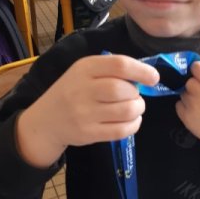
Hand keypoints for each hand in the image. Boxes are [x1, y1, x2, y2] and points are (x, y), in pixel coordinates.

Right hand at [16, 54, 159, 167]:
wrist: (46, 120)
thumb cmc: (73, 91)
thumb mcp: (85, 72)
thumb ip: (111, 70)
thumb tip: (145, 76)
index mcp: (85, 68)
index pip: (119, 65)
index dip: (142, 71)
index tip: (153, 78)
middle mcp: (83, 89)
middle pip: (122, 90)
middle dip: (136, 94)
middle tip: (135, 96)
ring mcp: (84, 113)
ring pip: (125, 111)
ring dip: (138, 110)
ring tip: (134, 108)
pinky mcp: (88, 133)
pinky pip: (120, 130)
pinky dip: (133, 125)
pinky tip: (131, 121)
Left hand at [176, 56, 199, 164]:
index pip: (197, 67)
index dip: (197, 69)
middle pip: (188, 80)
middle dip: (193, 84)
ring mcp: (194, 108)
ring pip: (183, 92)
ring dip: (189, 95)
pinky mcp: (186, 118)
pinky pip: (178, 104)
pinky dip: (184, 106)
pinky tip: (195, 111)